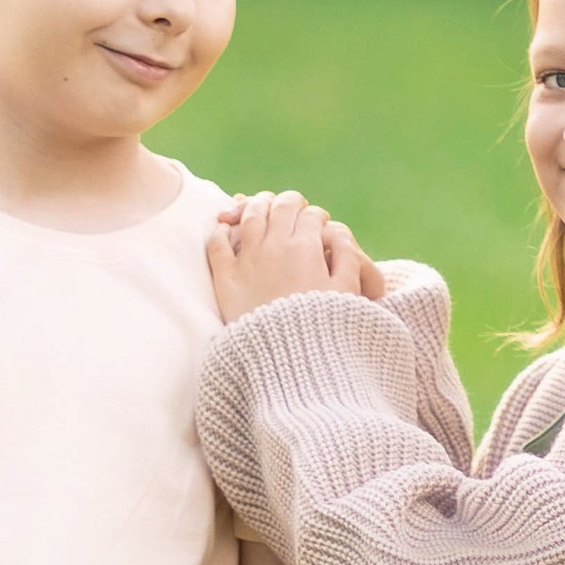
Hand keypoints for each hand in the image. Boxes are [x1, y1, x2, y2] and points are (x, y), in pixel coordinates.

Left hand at [207, 190, 373, 322]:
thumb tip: (338, 233)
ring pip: (250, 216)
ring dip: (258, 205)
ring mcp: (247, 260)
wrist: (287, 361)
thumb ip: (347, 259)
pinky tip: (227, 227)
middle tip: (293, 208)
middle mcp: (275, 247)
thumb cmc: (323, 330)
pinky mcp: (225, 278)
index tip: (319, 223)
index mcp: (306, 248)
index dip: (317, 215)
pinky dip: (222, 230)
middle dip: (290, 203)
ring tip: (263, 207)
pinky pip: (217, 243)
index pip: (311, 215)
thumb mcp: (347, 295)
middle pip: (281, 207)